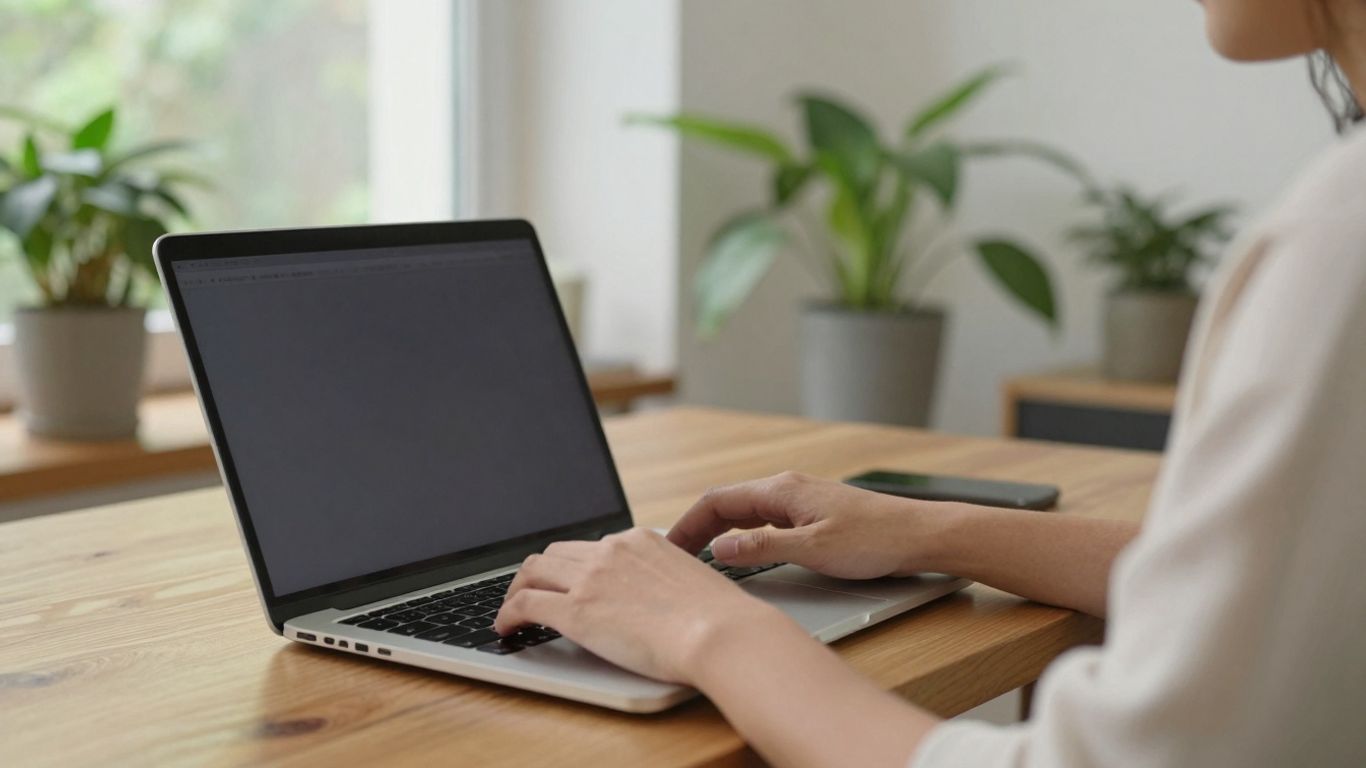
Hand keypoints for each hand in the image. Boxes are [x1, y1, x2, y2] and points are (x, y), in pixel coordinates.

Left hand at [493, 527, 788, 683]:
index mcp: (639, 540)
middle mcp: (611, 551)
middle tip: (532, 592)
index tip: (566, 581)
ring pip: (532, 571)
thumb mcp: (690, 581)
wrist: (720, 633)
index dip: (572, 565)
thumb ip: (664, 580)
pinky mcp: (576, 610)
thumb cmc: (719, 619)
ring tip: (510, 610)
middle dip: (538, 572)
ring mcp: (591, 578)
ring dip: (516, 589)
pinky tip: (506, 628)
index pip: (591, 546)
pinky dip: (508, 614)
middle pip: (556, 553)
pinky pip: (525, 604)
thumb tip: (656, 598)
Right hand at [667, 471, 952, 579]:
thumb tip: (721, 547)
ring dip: (718, 531)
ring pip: (745, 512)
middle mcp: (787, 489)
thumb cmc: (875, 539)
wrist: (920, 534)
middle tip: (677, 557)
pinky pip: (764, 520)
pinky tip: (740, 553)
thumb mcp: (813, 549)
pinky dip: (742, 534)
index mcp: (782, 490)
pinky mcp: (811, 514)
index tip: (670, 548)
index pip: (717, 500)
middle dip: (697, 527)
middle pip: (727, 503)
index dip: (688, 524)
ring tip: (699, 557)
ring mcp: (799, 500)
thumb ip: (764, 547)